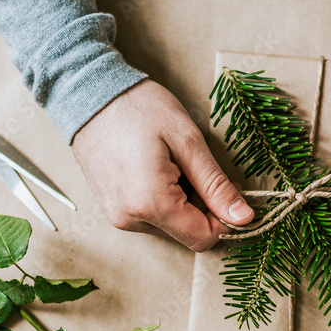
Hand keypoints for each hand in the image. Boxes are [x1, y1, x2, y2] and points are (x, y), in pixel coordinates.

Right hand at [72, 79, 252, 250]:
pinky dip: (162, 198)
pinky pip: (150, 216)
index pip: (203, 237)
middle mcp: (131, 219)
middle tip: (193, 166)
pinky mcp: (112, 209)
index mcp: (152, 204)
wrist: (87, 92)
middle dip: (200, 205)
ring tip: (168, 163)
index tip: (225, 188)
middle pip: (186, 232)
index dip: (224, 218)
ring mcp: (118, 217)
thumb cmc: (138, 109)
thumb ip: (216, 185)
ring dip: (181, 201)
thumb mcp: (188, 142)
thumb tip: (243, 218)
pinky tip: (154, 168)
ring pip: (170, 225)